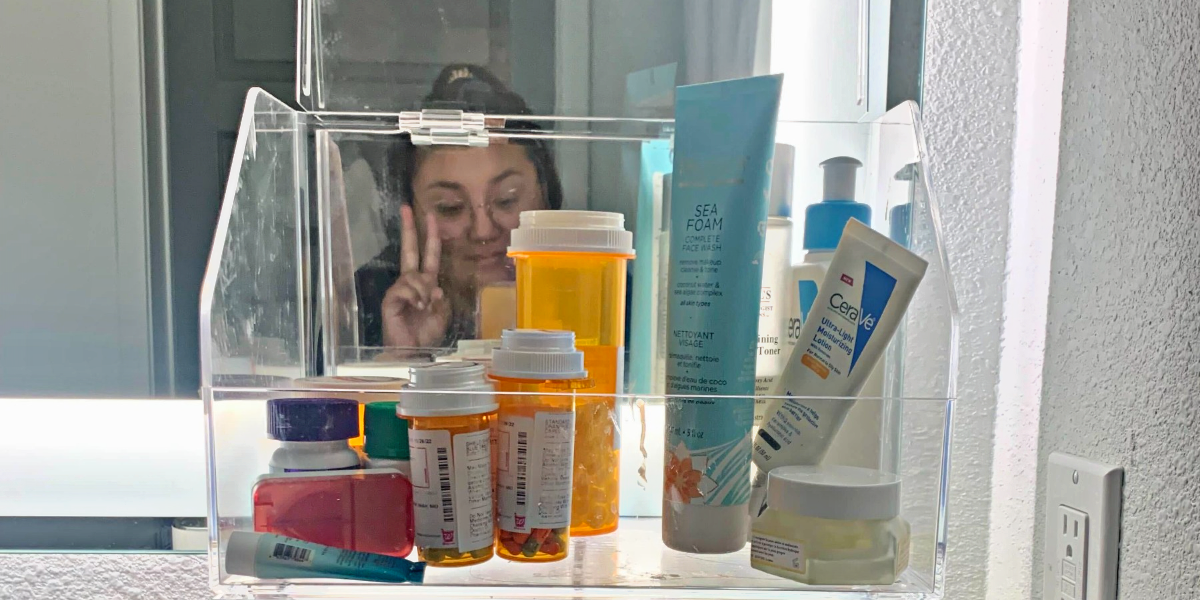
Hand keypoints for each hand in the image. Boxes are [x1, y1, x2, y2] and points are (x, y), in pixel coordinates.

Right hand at [381, 205, 449, 348]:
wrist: (412, 351)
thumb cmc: (426, 334)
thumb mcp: (442, 314)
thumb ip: (440, 299)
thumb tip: (435, 288)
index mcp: (425, 283)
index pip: (429, 254)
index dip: (431, 236)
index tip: (430, 216)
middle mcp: (411, 282)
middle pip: (410, 250)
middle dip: (410, 229)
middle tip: (406, 208)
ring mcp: (399, 289)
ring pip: (414, 275)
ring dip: (423, 290)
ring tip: (424, 307)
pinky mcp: (390, 299)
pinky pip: (405, 288)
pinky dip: (415, 297)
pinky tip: (417, 307)